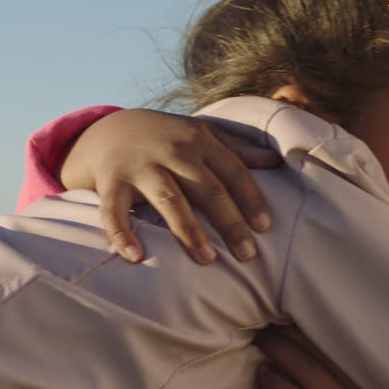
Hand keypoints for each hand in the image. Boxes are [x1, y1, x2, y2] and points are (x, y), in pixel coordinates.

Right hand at [59, 109, 280, 263]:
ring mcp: (141, 166)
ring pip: (169, 200)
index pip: (232, 170)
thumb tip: (277, 161)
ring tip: (207, 260)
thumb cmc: (170, 138)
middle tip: (247, 254)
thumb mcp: (203, 133)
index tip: (264, 227)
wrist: (111, 128)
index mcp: (200, 140)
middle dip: (229, 222)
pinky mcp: (112, 181)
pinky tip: (136, 257)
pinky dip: (122, 234)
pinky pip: (115, 210)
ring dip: (188, 231)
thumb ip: (238, 148)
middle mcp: (173, 151)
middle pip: (207, 188)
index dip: (250, 198)